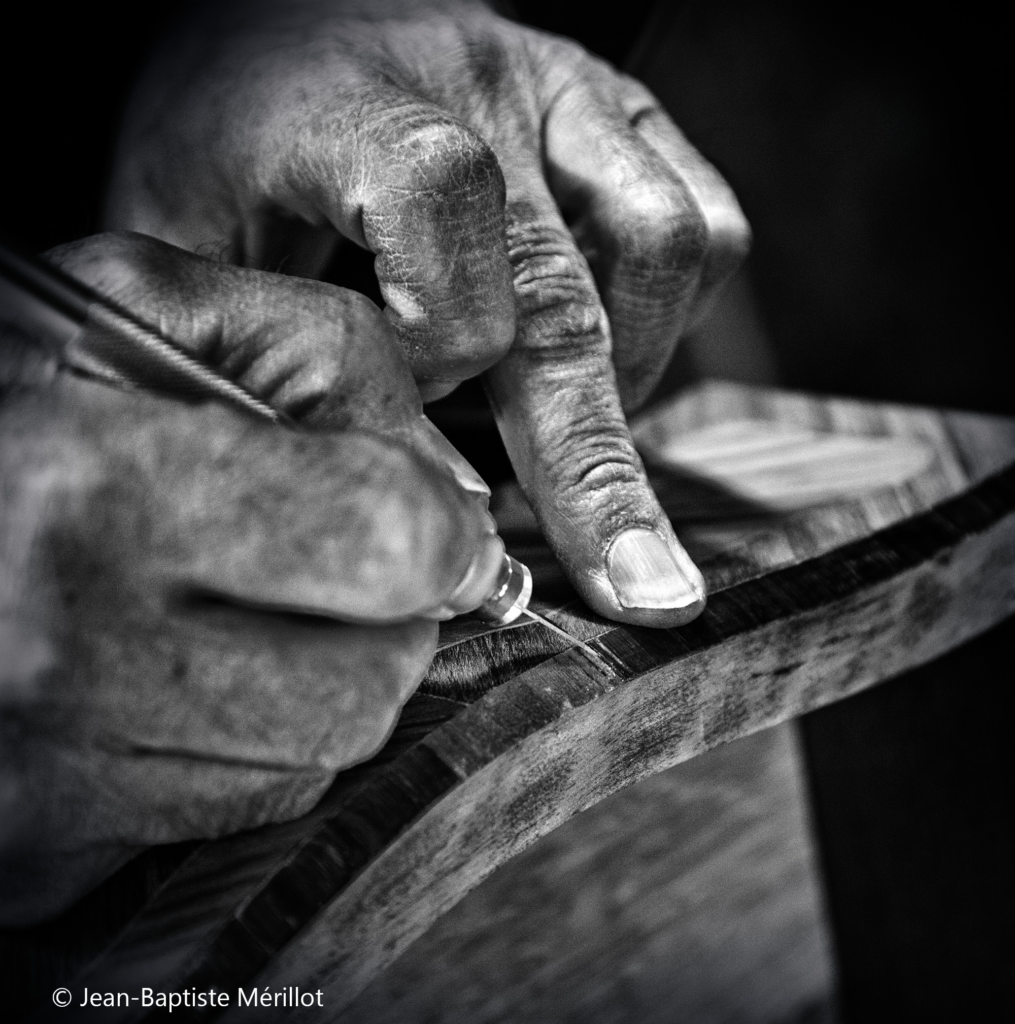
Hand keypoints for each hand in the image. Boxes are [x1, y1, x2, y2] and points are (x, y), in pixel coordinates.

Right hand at [0, 232, 501, 923]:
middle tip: (344, 564)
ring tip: (239, 606)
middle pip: (369, 683)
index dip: (443, 530)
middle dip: (391, 620)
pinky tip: (182, 672)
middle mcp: (68, 653)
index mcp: (94, 492)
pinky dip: (243, 744)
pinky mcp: (41, 852)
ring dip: (321, 681)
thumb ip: (327, 359)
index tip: (440, 524)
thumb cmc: (0, 400)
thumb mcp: (141, 305)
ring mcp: (49, 776)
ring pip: (311, 762)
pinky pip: (226, 816)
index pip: (383, 540)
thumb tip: (454, 496)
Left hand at [106, 0, 750, 625]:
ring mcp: (562, 93)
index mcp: (340, 104)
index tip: (425, 423)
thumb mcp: (182, 239)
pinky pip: (703, 224)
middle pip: (562, 288)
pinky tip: (607, 361)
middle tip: (635, 588)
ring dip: (631, 375)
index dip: (443, 333)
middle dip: (594, 465)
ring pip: (666, 247)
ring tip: (573, 434)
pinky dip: (670, 323)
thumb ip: (244, 346)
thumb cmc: (230, 149)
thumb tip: (356, 488)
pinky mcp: (621, 113)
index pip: (437, 196)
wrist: (290, 35)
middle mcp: (473, 84)